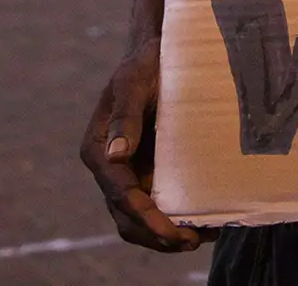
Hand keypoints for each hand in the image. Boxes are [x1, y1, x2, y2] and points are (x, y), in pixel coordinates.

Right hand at [80, 38, 201, 251]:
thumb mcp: (133, 82)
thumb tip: (115, 157)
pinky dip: (173, 219)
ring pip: (138, 220)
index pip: (119, 193)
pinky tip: (200, 221)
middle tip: (190, 241)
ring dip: (164, 236)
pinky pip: (155, 205)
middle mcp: (109, 168)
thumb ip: (124, 116)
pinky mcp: (146, 173)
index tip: (170, 230)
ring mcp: (128, 174)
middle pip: (126, 217)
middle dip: (156, 235)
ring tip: (199, 238)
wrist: (156, 56)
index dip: (144, 216)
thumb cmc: (144, 64)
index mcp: (97, 149)